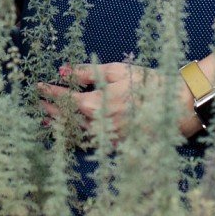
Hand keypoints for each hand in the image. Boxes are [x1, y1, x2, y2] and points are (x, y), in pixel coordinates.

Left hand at [36, 62, 204, 141]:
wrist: (176, 108)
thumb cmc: (148, 85)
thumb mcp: (117, 71)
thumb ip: (88, 72)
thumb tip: (63, 70)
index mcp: (94, 105)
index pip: (63, 99)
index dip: (49, 92)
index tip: (38, 87)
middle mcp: (96, 125)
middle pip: (65, 118)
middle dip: (50, 111)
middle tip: (39, 105)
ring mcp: (107, 138)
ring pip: (76, 132)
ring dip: (61, 126)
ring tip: (47, 122)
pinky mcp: (117, 145)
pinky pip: (91, 141)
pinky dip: (78, 135)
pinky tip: (74, 132)